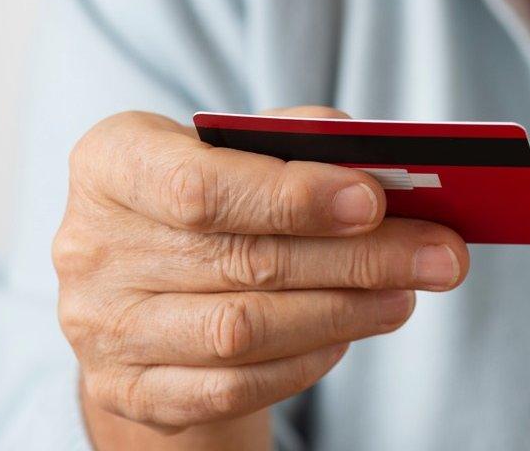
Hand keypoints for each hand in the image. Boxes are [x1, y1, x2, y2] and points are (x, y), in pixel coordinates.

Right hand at [54, 108, 469, 448]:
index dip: (290, 194)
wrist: (146, 292)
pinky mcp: (125, 390)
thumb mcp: (234, 152)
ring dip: (343, 311)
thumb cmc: (210, 204)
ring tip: (407, 292)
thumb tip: (370, 152)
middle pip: (241, 259)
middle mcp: (90, 245)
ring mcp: (101, 327)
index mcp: (112, 162)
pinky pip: (230, 387)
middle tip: (439, 253)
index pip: (199, 185)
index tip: (374, 199)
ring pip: (241, 329)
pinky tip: (348, 332)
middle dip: (356, 258)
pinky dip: (303, 361)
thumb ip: (292, 140)